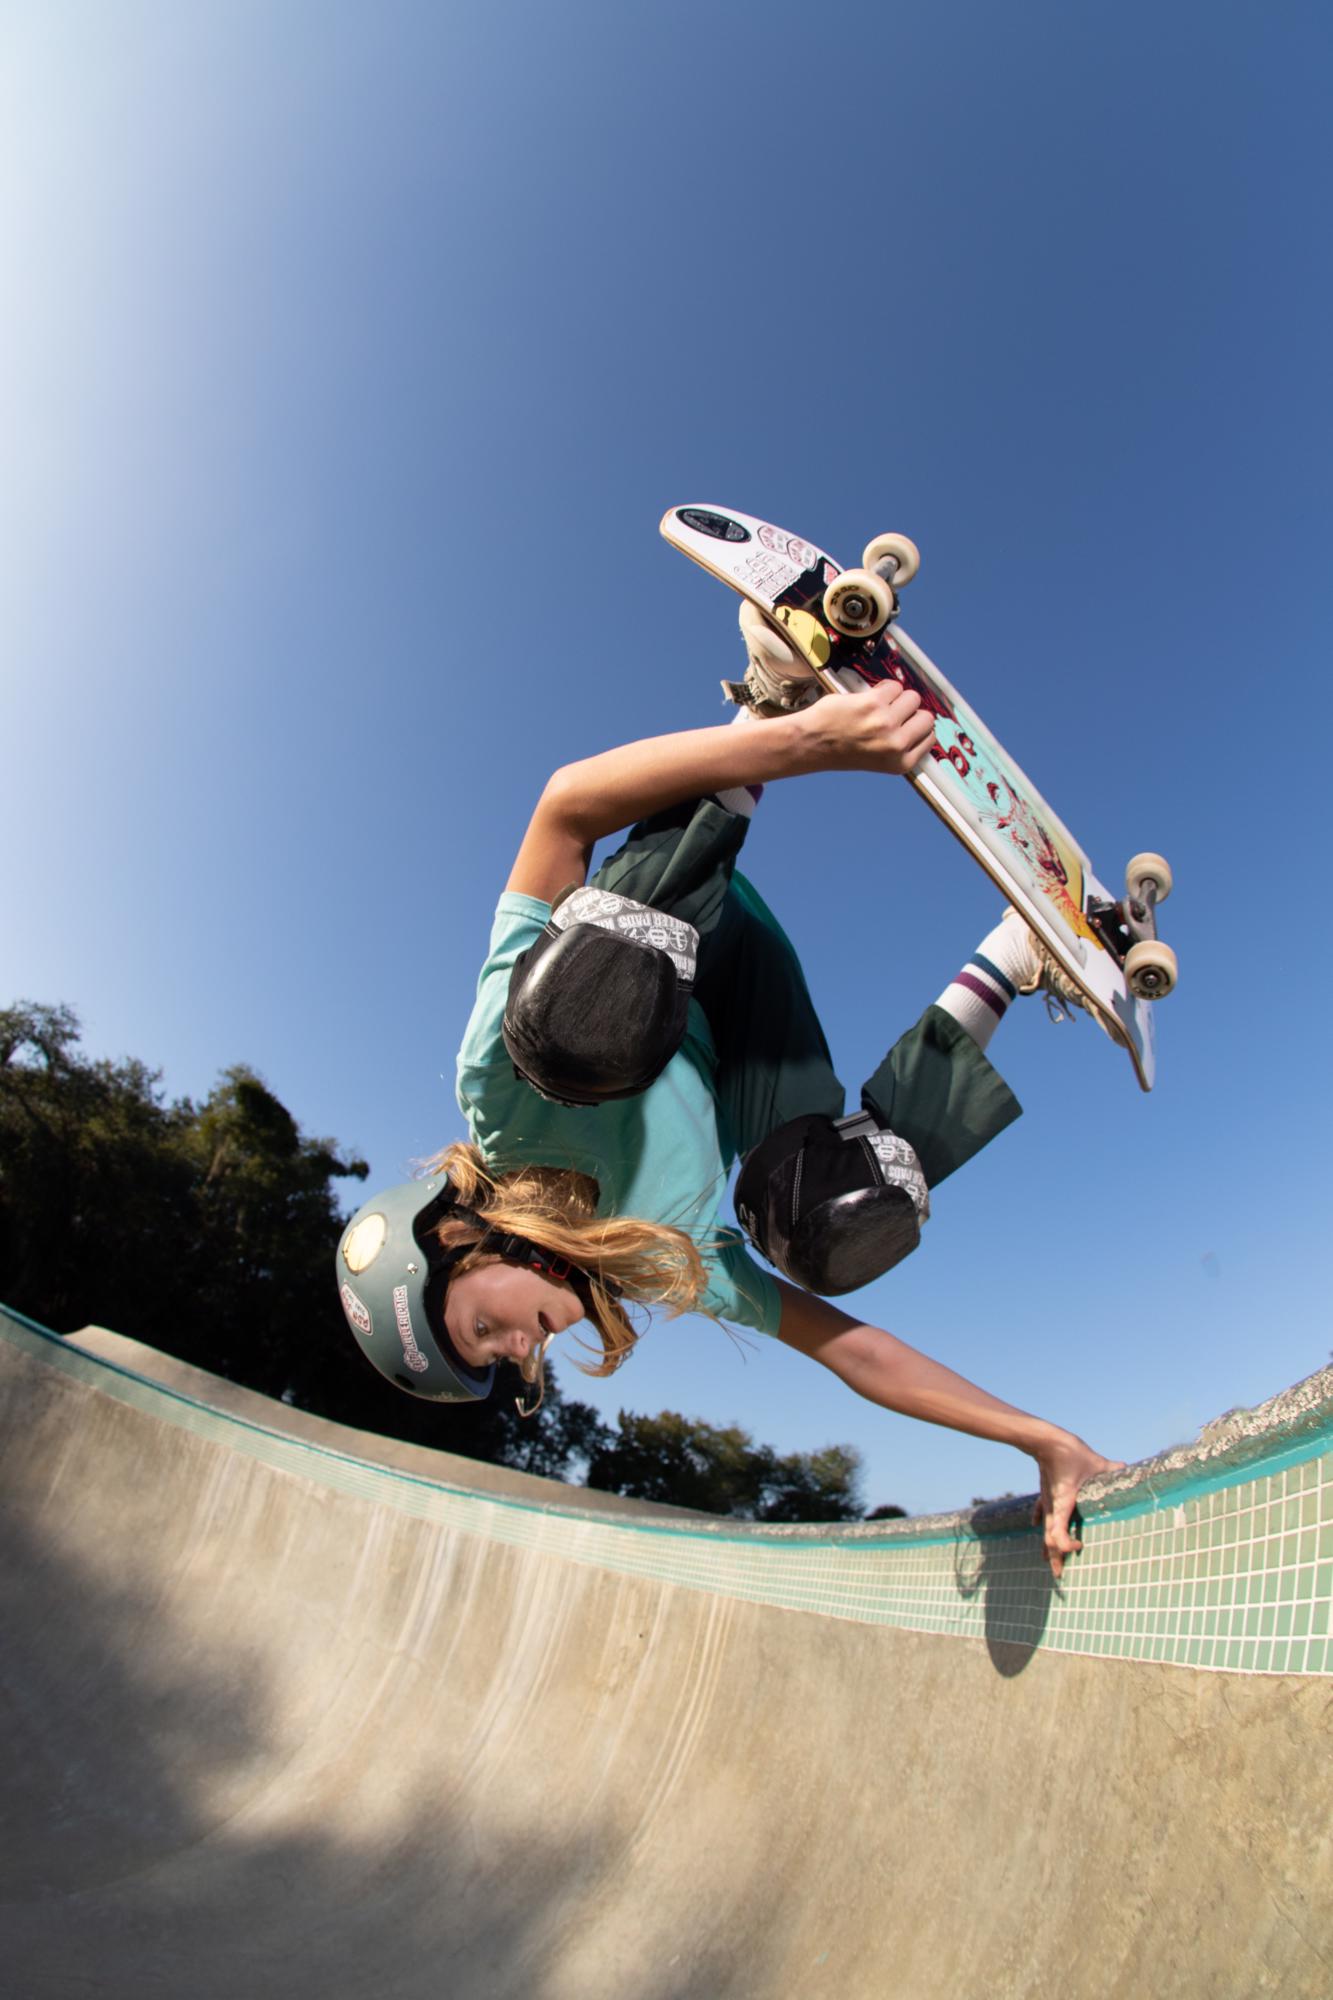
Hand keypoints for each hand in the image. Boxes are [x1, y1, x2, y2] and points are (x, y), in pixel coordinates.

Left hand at [795, 679, 938, 776]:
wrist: (811, 744)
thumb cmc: (842, 749)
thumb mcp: (879, 759)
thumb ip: (901, 745)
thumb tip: (923, 722)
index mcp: (901, 763)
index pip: (929, 737)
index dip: (916, 727)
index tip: (905, 724)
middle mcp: (897, 745)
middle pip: (926, 717)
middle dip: (910, 713)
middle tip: (891, 714)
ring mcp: (886, 724)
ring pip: (912, 698)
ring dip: (897, 698)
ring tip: (878, 706)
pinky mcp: (873, 704)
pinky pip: (893, 686)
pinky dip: (883, 688)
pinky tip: (869, 697)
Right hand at [1030, 1432, 1125, 1579]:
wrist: (1044, 1440)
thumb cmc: (1069, 1453)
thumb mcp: (1095, 1463)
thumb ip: (1112, 1469)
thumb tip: (1128, 1469)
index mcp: (1062, 1505)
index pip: (1057, 1535)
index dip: (1065, 1546)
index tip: (1079, 1546)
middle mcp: (1052, 1507)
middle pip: (1050, 1539)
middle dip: (1055, 1558)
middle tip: (1059, 1576)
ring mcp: (1047, 1501)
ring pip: (1045, 1528)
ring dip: (1047, 1544)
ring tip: (1048, 1560)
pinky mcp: (1046, 1491)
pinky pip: (1042, 1510)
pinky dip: (1041, 1519)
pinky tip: (1036, 1524)